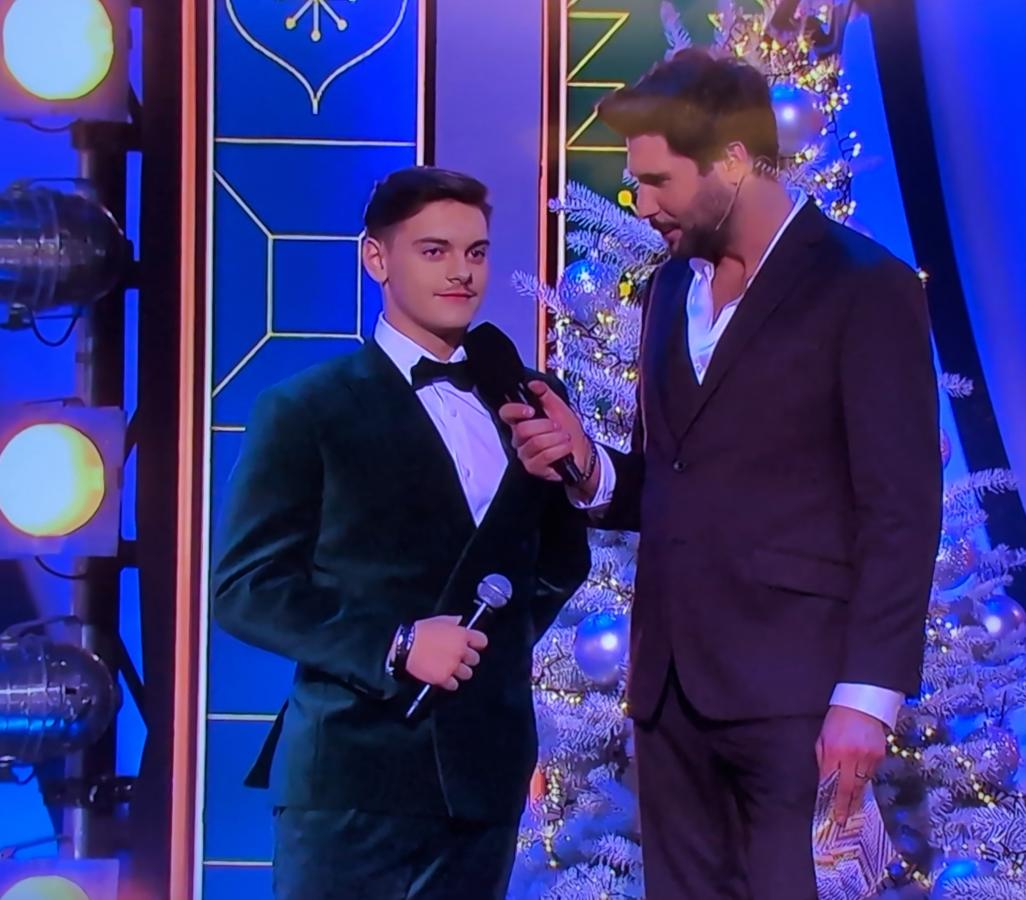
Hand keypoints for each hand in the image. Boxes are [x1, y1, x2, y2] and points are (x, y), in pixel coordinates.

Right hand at [406, 615, 487, 690]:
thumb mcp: (438, 620)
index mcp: (461, 635)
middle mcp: (460, 651)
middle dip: (468, 659)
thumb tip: (460, 622)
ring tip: (451, 668)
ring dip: (460, 672)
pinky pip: (454, 685)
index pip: (482, 641)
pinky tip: (443, 676)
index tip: (473, 645)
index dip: (478, 643)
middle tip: (458, 657)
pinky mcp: (443, 678)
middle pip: (475, 659)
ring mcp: (453, 665)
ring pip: (467, 674)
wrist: (405, 646)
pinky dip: (450, 682)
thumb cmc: (419, 632)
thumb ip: (453, 622)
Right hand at [498, 381, 593, 492]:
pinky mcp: (534, 467)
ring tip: (565, 438)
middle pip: (522, 430)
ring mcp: (525, 454)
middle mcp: (520, 439)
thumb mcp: (559, 408)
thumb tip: (533, 384)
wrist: (582, 452)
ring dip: (556, 438)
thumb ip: (545, 394)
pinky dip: (560, 449)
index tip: (530, 410)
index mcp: (522, 421)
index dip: (515, 410)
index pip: (506, 414)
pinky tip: (566, 448)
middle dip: (546, 426)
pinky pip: (545, 455)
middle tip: (558, 427)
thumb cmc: (569, 431)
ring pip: (536, 442)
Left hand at [816, 705, 886, 825]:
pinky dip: (864, 780)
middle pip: (850, 788)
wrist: (862, 704)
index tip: (834, 815)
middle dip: (847, 806)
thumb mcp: (823, 738)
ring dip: (856, 796)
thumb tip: (825, 782)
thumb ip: (823, 760)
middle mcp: (853, 756)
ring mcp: (869, 757)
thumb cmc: (837, 720)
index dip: (834, 801)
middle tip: (844, 820)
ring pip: (862, 784)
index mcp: (835, 751)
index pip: (833, 783)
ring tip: (852, 808)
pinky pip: (871, 774)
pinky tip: (860, 786)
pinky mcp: (880, 756)